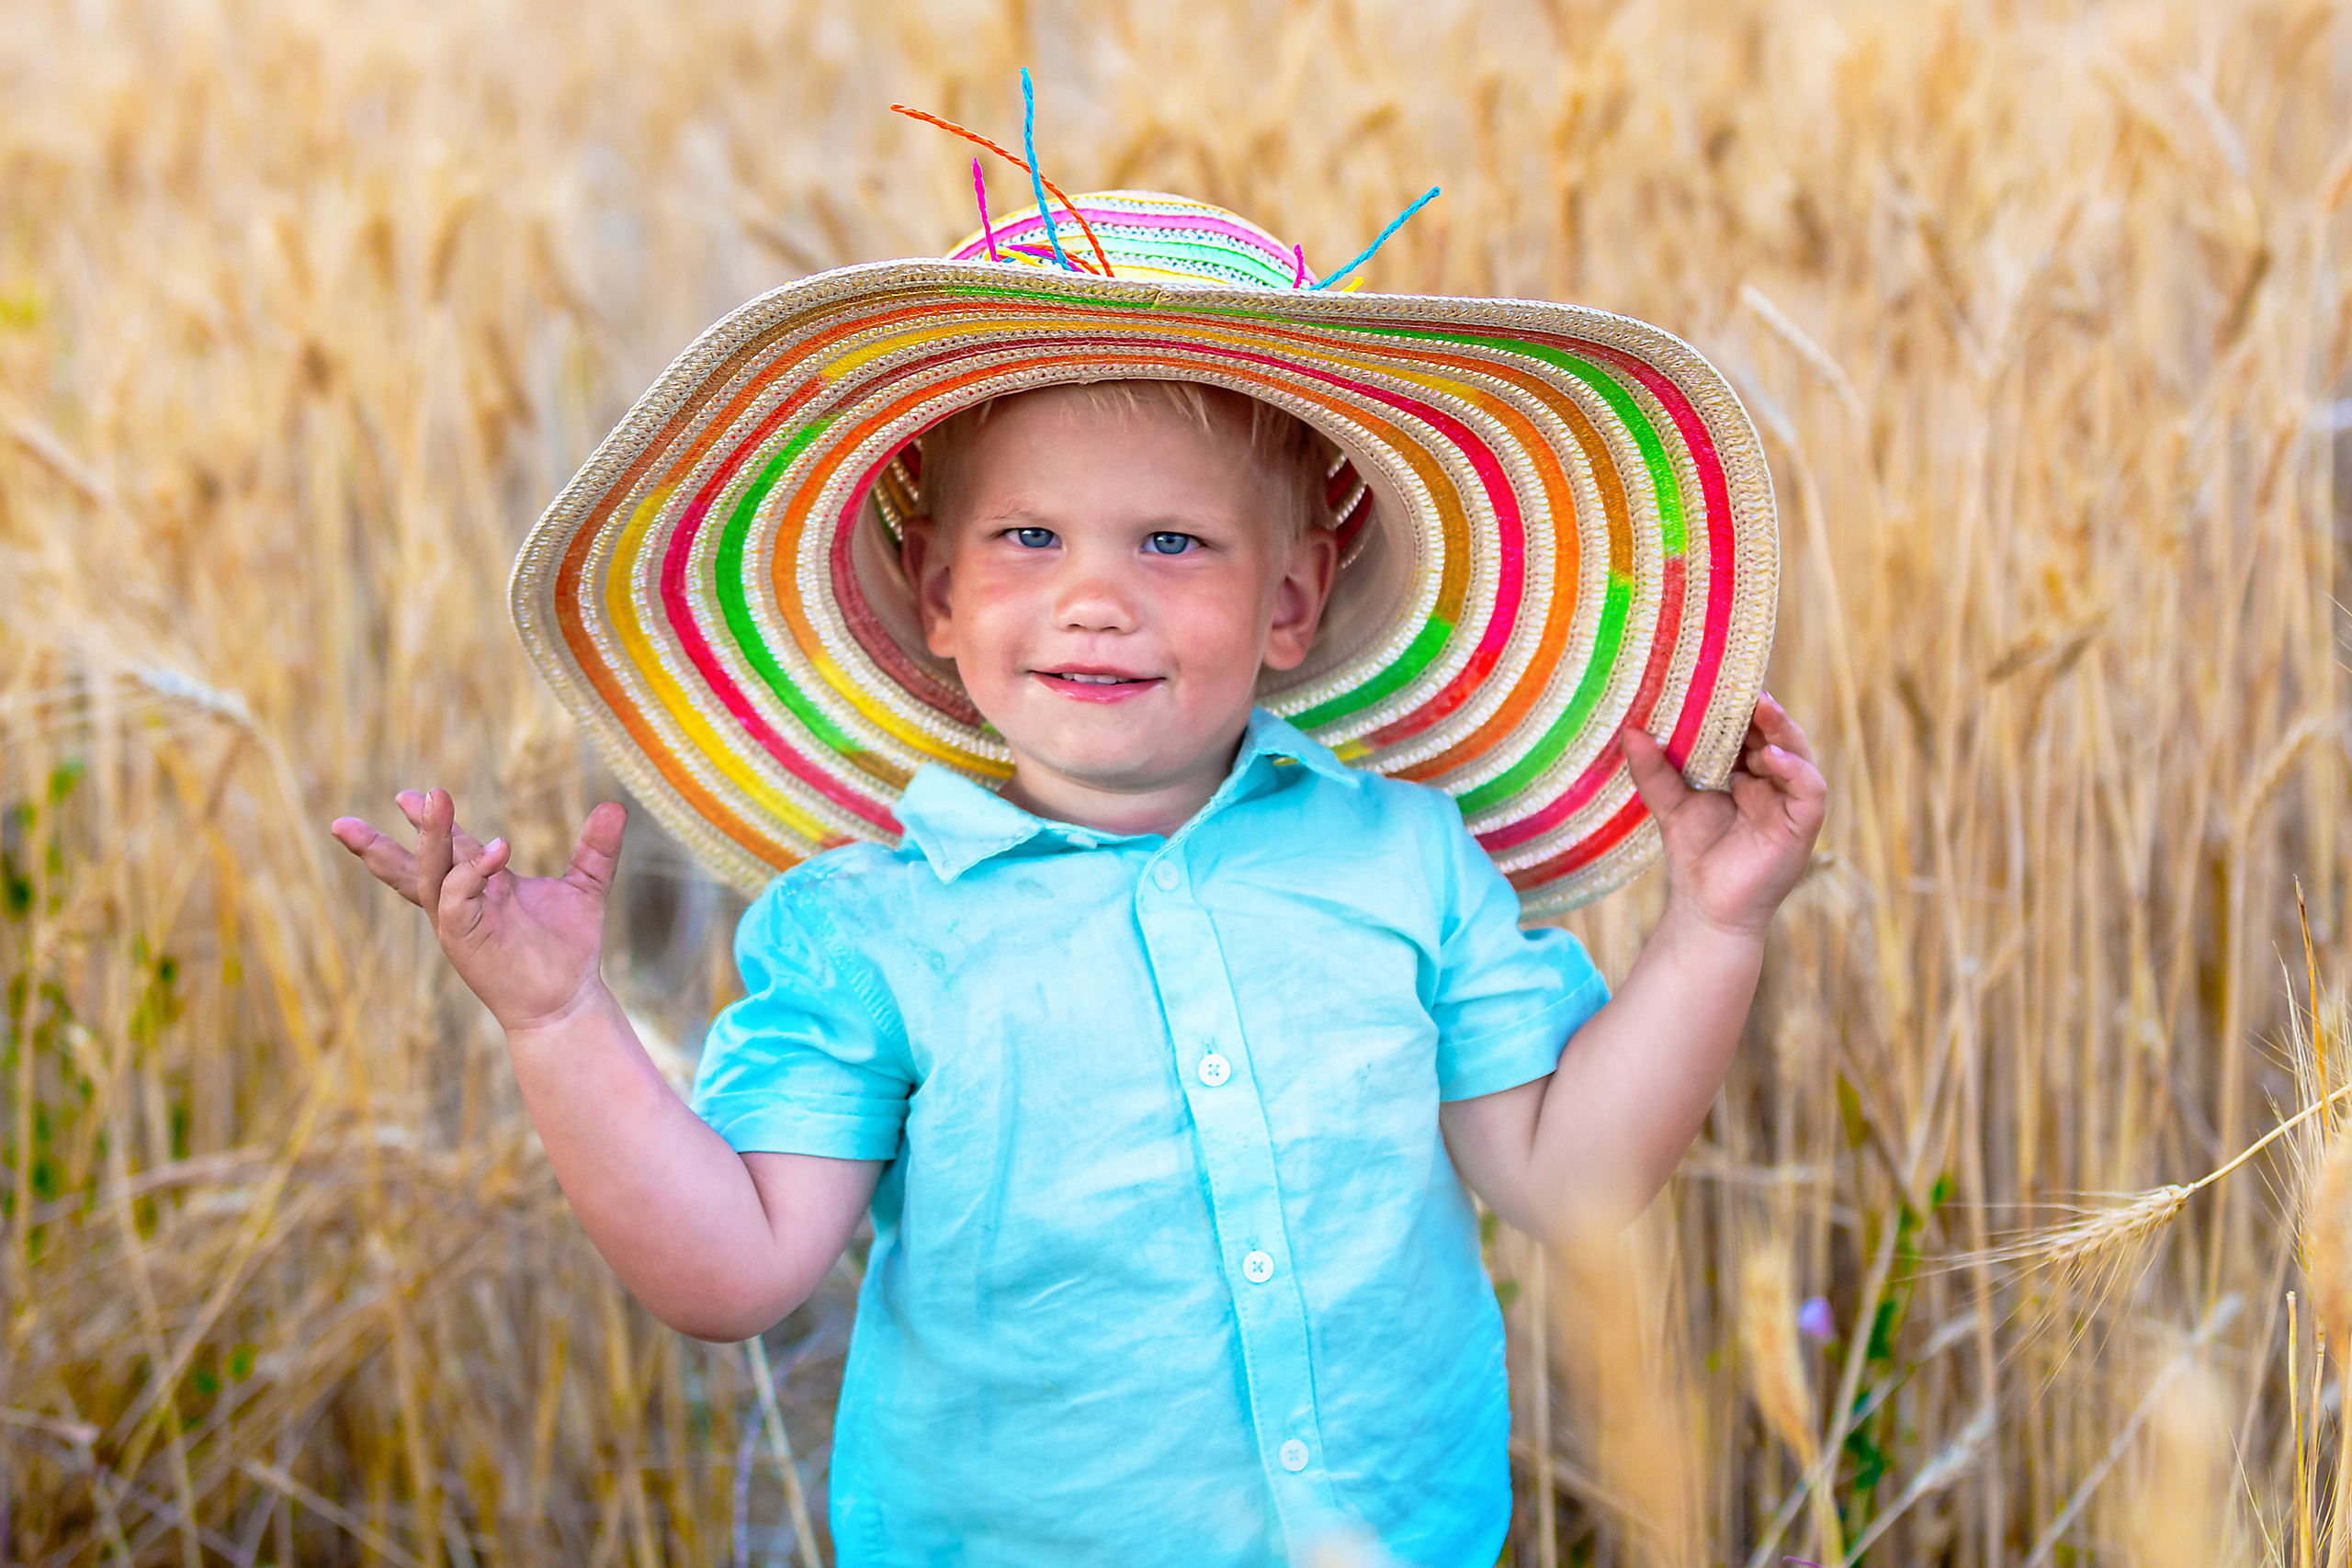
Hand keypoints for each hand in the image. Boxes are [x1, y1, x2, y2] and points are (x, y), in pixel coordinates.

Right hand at [330, 790, 627, 1033]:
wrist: (567, 1000)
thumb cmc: (569, 950)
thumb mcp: (586, 887)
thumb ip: (596, 848)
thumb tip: (615, 806)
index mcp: (480, 886)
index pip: (447, 847)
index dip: (429, 822)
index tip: (403, 797)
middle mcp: (461, 902)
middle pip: (420, 862)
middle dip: (401, 833)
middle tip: (400, 795)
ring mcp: (457, 920)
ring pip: (431, 873)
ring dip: (428, 837)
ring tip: (433, 799)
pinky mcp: (463, 938)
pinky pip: (455, 898)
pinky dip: (470, 873)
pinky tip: (499, 851)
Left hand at [1621, 692, 1825, 939]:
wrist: (1707, 910)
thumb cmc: (1695, 856)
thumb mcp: (1670, 804)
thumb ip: (1653, 769)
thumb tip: (1631, 729)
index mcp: (1748, 774)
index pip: (1750, 731)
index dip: (1740, 707)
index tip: (1719, 680)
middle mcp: (1774, 784)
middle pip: (1776, 736)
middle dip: (1761, 710)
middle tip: (1741, 684)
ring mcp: (1791, 804)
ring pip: (1798, 754)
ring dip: (1780, 729)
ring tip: (1760, 707)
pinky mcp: (1803, 825)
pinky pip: (1810, 788)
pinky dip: (1793, 768)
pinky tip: (1769, 757)